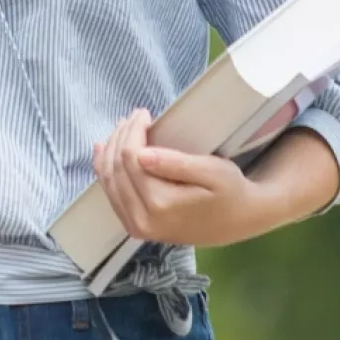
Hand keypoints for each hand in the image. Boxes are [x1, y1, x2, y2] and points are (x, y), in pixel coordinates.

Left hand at [92, 109, 280, 247]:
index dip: (133, 131)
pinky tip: (102, 151)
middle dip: (121, 137)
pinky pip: (112, 194)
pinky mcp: (135, 227)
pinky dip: (105, 170)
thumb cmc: (230, 192)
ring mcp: (136, 226)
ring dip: (110, 150)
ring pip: (109, 180)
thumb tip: (141, 155)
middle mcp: (142, 220)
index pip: (131, 159)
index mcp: (160, 205)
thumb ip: (176, 164)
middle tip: (133, 116)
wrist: (238, 222)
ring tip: (121, 127)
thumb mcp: (212, 172)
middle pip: (116, 169)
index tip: (144, 113)